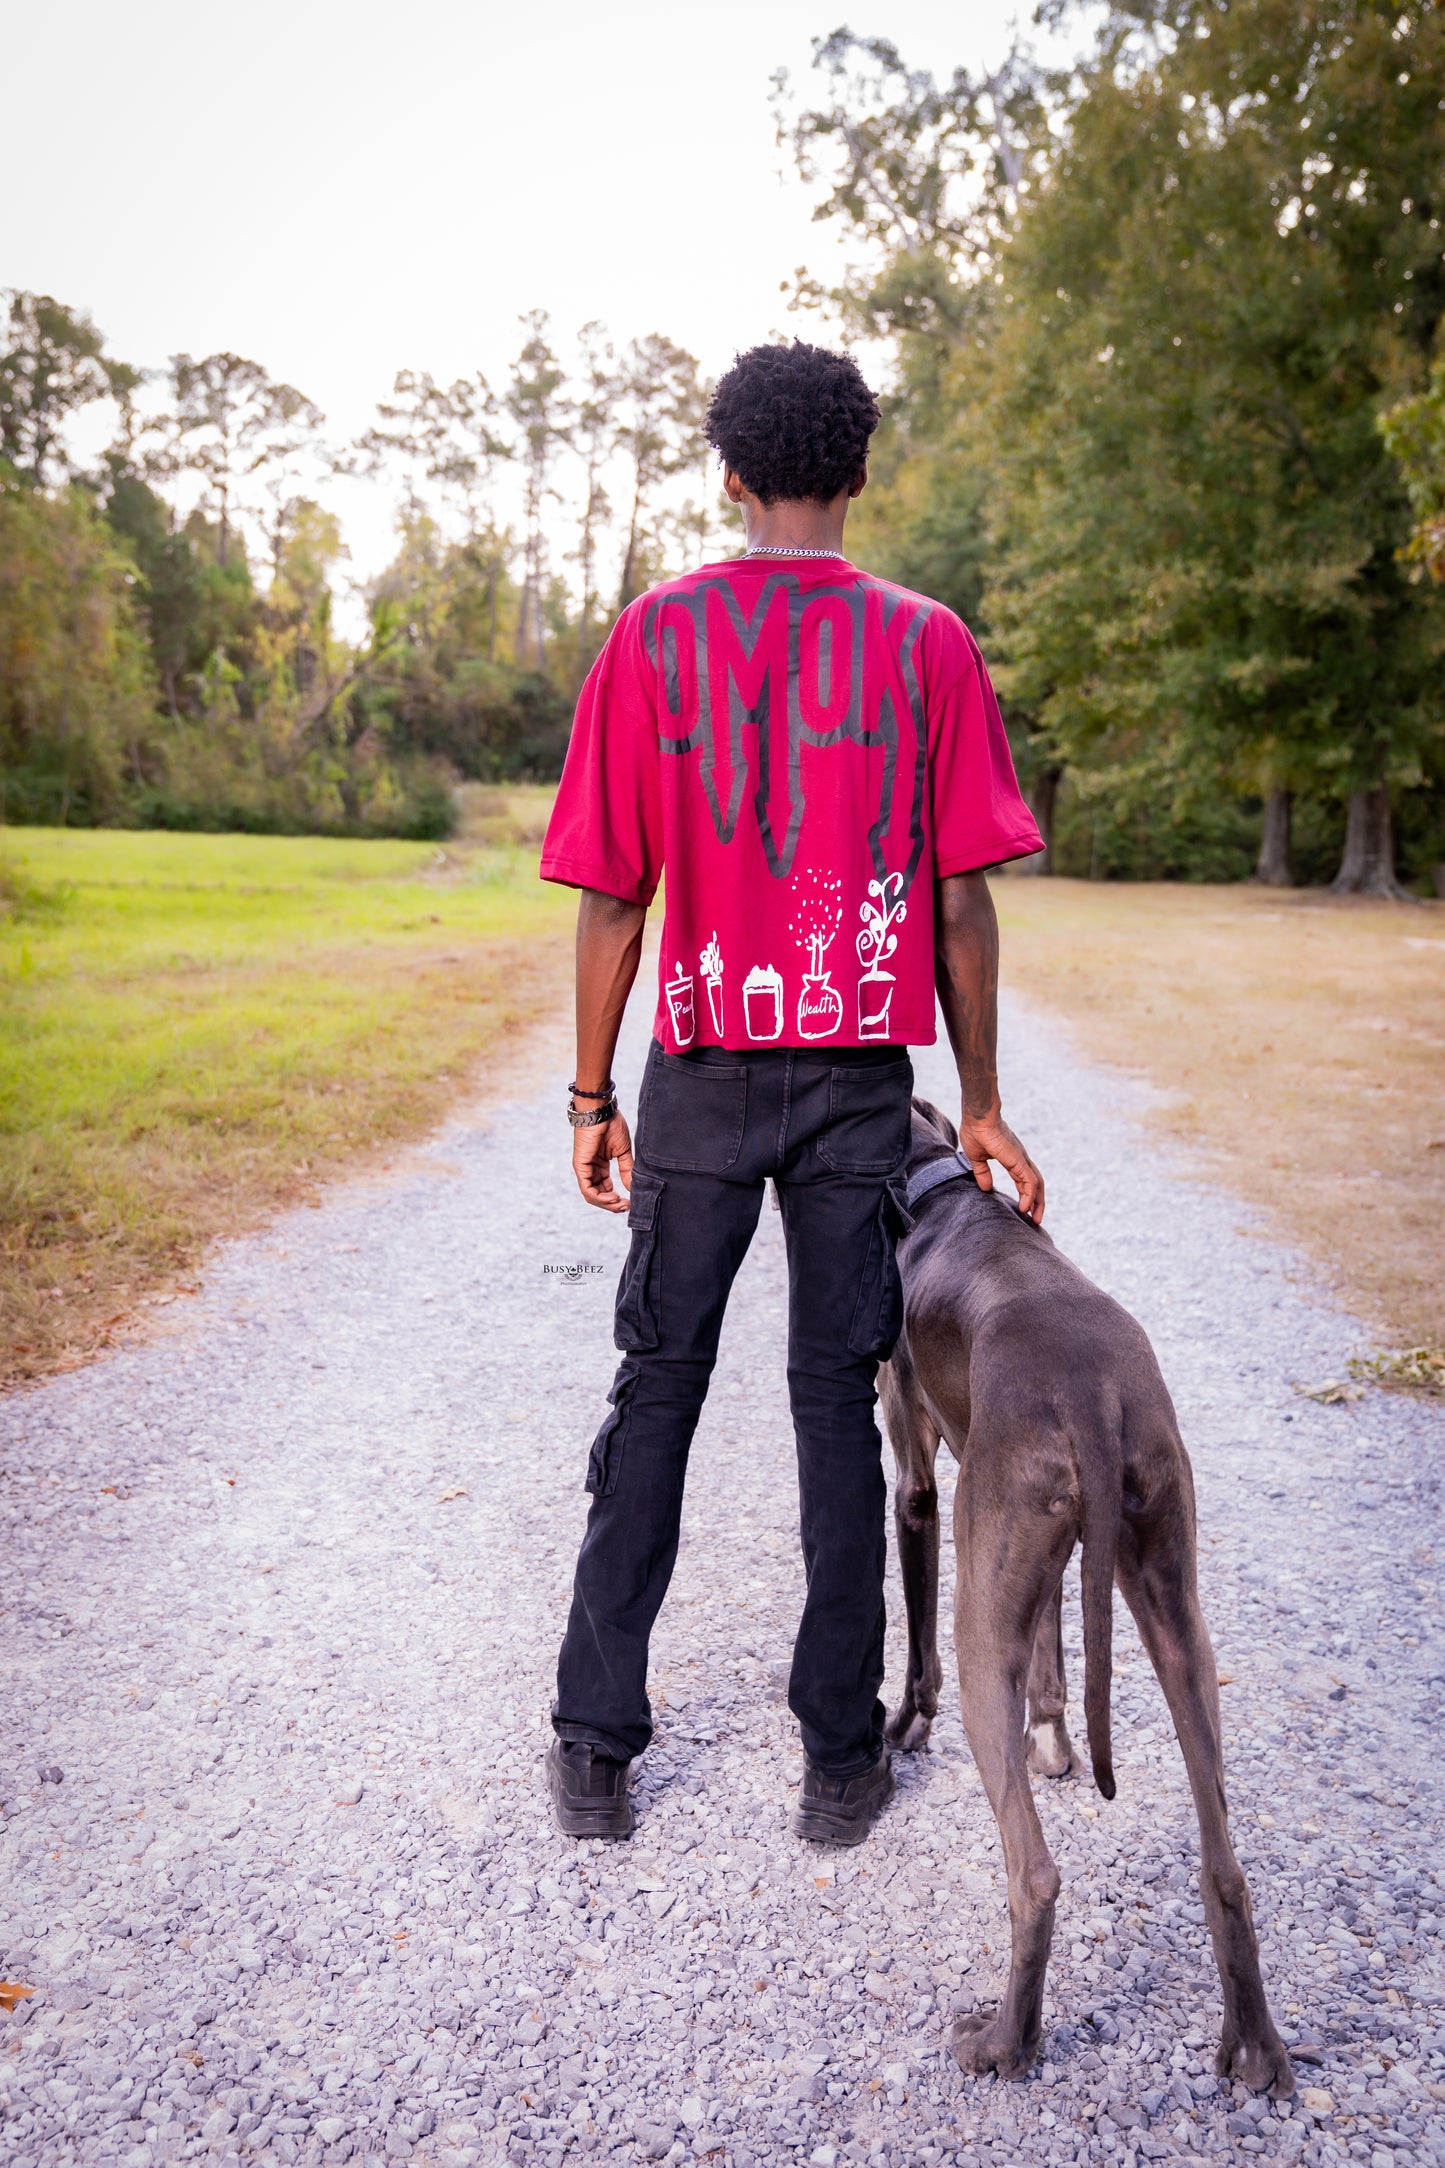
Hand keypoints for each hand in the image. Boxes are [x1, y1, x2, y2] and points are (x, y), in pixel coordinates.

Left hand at [573, 1111, 633, 1211]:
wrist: (602, 1112)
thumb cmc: (611, 1125)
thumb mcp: (623, 1152)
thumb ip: (627, 1170)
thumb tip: (633, 1188)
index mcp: (600, 1166)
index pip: (606, 1189)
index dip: (617, 1199)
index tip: (630, 1202)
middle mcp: (591, 1170)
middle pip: (598, 1195)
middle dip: (612, 1204)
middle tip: (626, 1207)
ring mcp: (584, 1169)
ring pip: (592, 1196)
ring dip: (606, 1203)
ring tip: (620, 1203)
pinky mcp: (580, 1167)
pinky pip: (587, 1189)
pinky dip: (599, 1197)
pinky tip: (612, 1197)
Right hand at [959, 1108, 1044, 1224]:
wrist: (978, 1117)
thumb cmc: (975, 1130)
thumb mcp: (977, 1157)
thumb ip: (983, 1172)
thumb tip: (986, 1188)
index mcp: (1012, 1158)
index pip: (1024, 1179)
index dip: (1025, 1194)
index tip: (1024, 1209)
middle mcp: (1020, 1159)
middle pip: (1035, 1183)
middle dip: (1037, 1201)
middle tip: (1036, 1219)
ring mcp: (1021, 1159)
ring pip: (1036, 1184)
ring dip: (1038, 1202)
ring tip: (1035, 1218)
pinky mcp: (1018, 1160)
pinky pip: (1029, 1182)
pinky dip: (1030, 1196)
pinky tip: (1024, 1208)